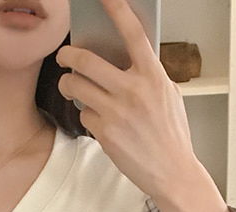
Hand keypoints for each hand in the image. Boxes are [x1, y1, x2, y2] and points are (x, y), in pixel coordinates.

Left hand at [55, 0, 199, 204]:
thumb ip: (148, 74)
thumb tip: (125, 58)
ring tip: (70, 86)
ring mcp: (117, 112)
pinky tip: (97, 118)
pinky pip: (84, 113)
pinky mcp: (105, 132)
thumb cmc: (171, 134)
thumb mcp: (168, 95)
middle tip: (63, 56)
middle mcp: (133, 90)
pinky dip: (86, 114)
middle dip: (67, 55)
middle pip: (86, 60)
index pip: (132, 33)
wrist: (172, 171)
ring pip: (77, 86)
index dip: (117, 9)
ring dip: (68, 84)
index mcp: (153, 75)